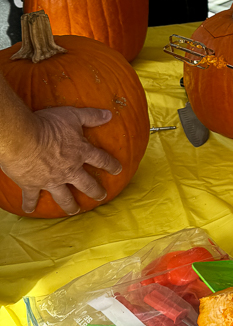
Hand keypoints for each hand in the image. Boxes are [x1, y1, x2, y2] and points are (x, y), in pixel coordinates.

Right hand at [2, 107, 122, 214]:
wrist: (22, 139)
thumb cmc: (48, 125)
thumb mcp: (73, 115)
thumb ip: (91, 116)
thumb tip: (109, 114)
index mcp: (80, 152)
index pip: (100, 159)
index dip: (110, 164)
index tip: (118, 170)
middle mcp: (69, 170)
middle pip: (86, 184)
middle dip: (95, 191)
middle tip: (101, 196)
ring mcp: (52, 180)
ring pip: (64, 197)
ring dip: (70, 205)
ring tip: (75, 211)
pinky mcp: (33, 185)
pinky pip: (32, 197)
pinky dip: (30, 204)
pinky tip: (29, 210)